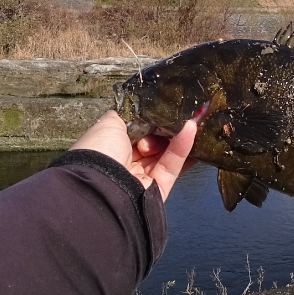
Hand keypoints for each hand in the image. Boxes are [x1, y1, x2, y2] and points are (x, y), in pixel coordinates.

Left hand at [70, 110, 197, 199]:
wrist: (100, 186)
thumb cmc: (100, 150)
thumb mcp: (109, 124)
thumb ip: (127, 115)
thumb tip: (140, 108)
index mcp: (112, 148)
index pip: (137, 130)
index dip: (151, 119)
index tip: (165, 106)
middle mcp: (127, 163)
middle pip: (154, 141)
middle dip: (166, 126)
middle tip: (182, 110)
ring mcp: (144, 177)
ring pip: (166, 152)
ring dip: (178, 134)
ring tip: (193, 116)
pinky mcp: (160, 188)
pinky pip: (173, 165)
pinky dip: (182, 146)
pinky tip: (191, 128)